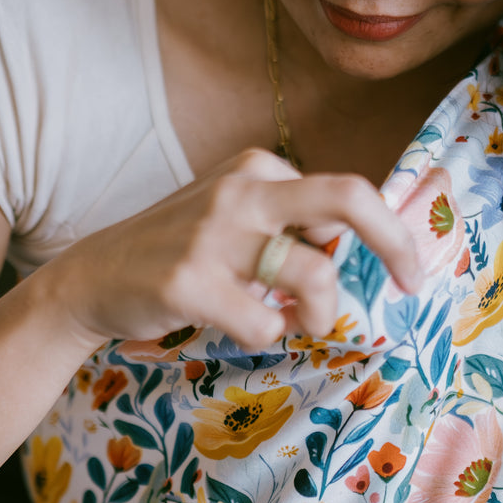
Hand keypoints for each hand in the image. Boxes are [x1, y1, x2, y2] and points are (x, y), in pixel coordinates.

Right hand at [46, 148, 420, 351]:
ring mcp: (214, 234)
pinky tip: (242, 328)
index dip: (386, 234)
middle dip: (395, 242)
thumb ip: (289, 223)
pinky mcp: (190, 281)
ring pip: (316, 274)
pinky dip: (268, 336)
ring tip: (297, 324)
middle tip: (410, 283)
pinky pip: (266, 323)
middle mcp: (242, 189)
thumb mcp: (233, 215)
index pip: (347, 192)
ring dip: (321, 315)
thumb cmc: (178, 253)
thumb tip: (367, 252)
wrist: (92, 279)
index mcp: (258, 166)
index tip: (404, 269)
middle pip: (348, 197)